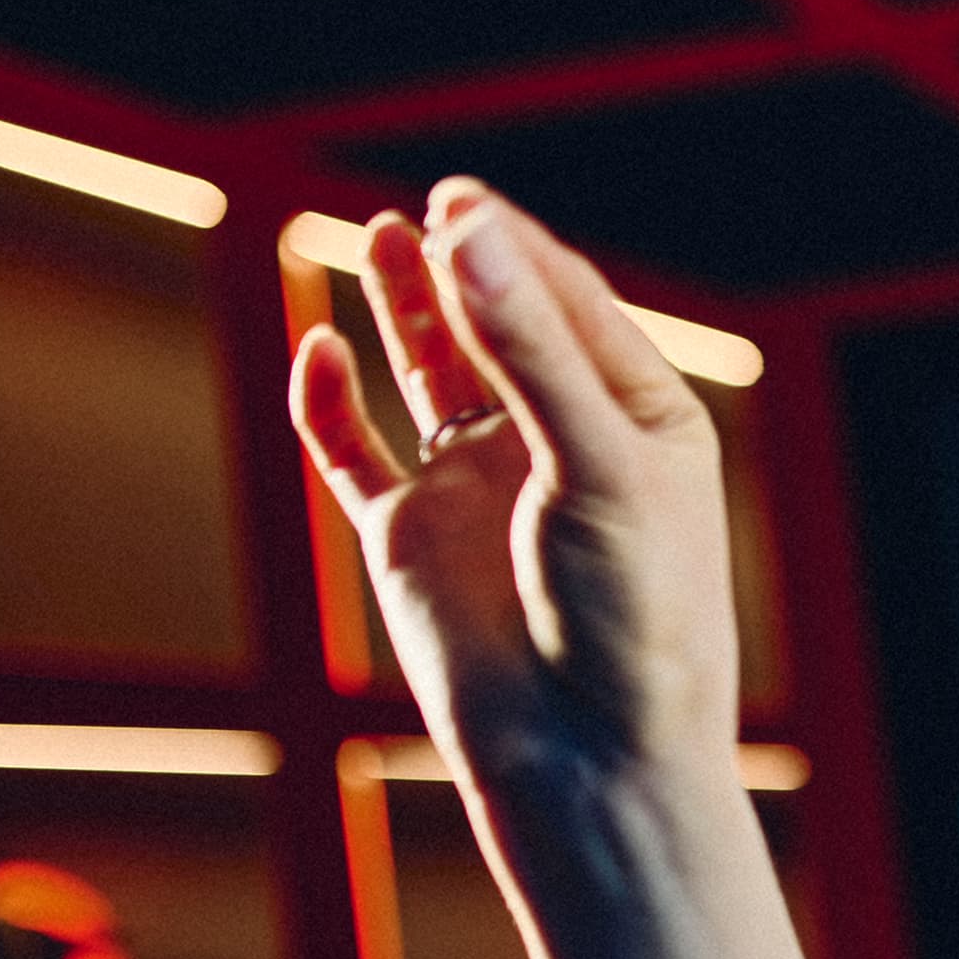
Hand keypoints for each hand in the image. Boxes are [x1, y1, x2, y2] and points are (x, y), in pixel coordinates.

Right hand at [284, 181, 735, 804]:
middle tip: (426, 209)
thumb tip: (462, 228)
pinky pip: (354, 452)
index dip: (512, 247)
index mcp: (638, 421)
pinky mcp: (412, 537)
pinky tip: (320, 348)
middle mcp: (558, 443)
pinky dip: (330, 402)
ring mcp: (481, 487)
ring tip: (378, 230)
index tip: (460, 200)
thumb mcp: (595, 464)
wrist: (589, 758)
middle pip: (499, 323)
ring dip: (407, 304)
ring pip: (429, 371)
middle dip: (463, 264)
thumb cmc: (632, 618)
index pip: (568, 304)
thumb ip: (528, 349)